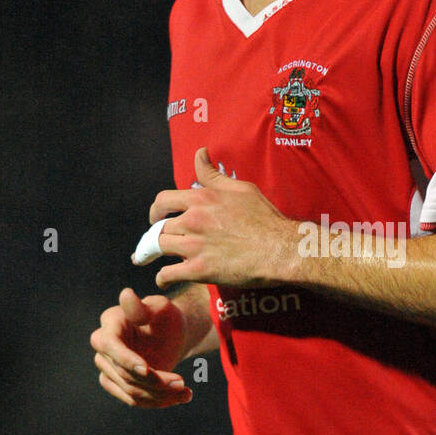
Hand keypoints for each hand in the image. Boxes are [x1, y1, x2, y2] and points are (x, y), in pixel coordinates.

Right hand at [91, 288, 192, 407]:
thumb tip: (126, 294)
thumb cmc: (165, 317)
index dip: (127, 360)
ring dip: (160, 395)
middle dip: (155, 382)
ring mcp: (107, 366)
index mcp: (110, 322)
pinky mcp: (117, 383)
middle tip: (182, 383)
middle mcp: (103, 346)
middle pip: (124, 373)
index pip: (111, 346)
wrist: (170, 334)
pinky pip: (134, 400)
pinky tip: (180, 397)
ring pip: (130, 391)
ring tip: (186, 392)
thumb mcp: (160, 308)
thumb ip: (142, 307)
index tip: (148, 370)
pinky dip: (158, 402)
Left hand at [149, 148, 296, 290]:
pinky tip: (164, 280)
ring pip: (160, 248)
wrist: (279, 249)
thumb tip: (199, 153)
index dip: (157, 210)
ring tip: (158, 258)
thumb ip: (213, 174)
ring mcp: (194, 246)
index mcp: (201, 199)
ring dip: (157, 254)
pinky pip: (168, 274)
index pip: (163, 200)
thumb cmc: (264, 218)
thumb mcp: (239, 188)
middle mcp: (193, 221)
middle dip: (159, 233)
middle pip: (160, 227)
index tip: (157, 216)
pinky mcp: (199, 270)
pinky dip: (162, 278)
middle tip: (161, 240)